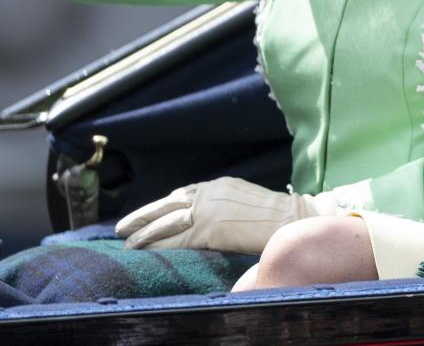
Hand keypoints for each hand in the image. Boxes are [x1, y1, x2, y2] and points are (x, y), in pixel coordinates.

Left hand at [116, 177, 337, 253]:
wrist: (288, 217)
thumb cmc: (273, 213)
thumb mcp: (244, 198)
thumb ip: (224, 203)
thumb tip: (214, 216)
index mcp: (217, 185)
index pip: (183, 193)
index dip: (163, 205)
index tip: (150, 212)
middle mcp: (209, 194)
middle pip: (168, 204)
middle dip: (143, 215)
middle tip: (121, 226)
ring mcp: (208, 211)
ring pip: (168, 223)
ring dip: (144, 234)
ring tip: (126, 243)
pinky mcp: (209, 230)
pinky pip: (177, 241)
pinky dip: (159, 247)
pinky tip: (144, 253)